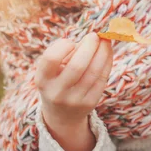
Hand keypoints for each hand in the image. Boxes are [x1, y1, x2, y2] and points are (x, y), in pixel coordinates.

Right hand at [35, 32, 112, 150]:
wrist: (62, 114)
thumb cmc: (57, 81)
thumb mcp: (53, 69)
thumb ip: (67, 53)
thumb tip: (93, 38)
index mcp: (42, 80)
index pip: (51, 59)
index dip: (62, 46)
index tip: (71, 41)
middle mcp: (57, 92)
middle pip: (77, 65)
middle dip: (89, 46)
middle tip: (95, 36)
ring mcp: (74, 100)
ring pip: (94, 71)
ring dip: (102, 52)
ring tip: (105, 41)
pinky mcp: (90, 103)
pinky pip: (102, 78)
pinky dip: (107, 61)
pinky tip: (107, 52)